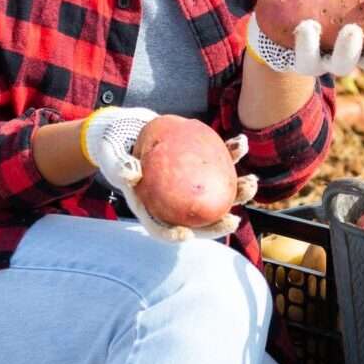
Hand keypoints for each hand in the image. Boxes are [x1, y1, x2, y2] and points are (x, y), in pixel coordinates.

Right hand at [81, 108, 258, 241]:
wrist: (122, 127)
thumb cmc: (112, 146)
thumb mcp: (110, 156)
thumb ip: (119, 166)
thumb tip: (131, 175)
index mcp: (151, 206)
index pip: (164, 227)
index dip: (175, 235)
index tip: (187, 234)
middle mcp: (173, 198)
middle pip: (198, 216)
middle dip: (220, 222)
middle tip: (234, 219)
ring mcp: (188, 181)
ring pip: (216, 191)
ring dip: (237, 189)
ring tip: (252, 182)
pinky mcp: (196, 161)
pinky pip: (217, 160)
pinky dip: (231, 153)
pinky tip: (241, 143)